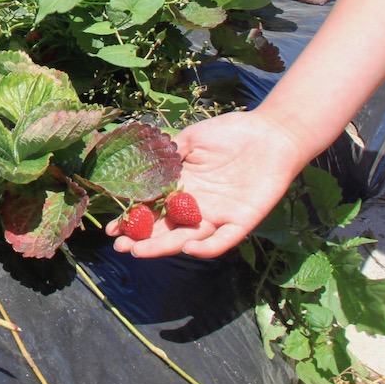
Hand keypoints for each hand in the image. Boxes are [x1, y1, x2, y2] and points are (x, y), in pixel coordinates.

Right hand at [107, 109, 309, 258]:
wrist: (272, 133)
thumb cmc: (231, 132)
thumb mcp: (192, 138)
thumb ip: (168, 153)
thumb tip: (137, 164)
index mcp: (183, 187)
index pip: (153, 208)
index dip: (133, 218)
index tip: (113, 227)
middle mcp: (198, 206)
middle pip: (166, 228)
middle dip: (142, 239)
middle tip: (121, 246)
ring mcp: (219, 215)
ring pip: (188, 237)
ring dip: (165, 247)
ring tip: (141, 251)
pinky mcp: (242, 221)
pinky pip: (223, 240)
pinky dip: (207, 246)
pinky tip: (188, 247)